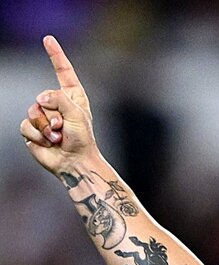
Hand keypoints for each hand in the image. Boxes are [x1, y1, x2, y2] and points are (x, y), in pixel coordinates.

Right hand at [20, 35, 97, 174]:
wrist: (74, 162)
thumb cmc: (82, 139)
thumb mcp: (77, 114)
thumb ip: (59, 99)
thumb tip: (39, 98)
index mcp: (73, 97)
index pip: (63, 72)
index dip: (55, 55)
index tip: (48, 39)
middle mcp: (57, 104)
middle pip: (43, 96)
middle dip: (53, 114)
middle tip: (64, 129)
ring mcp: (44, 116)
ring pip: (33, 111)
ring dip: (46, 127)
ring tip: (58, 137)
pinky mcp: (33, 129)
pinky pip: (26, 125)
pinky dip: (37, 135)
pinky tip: (48, 142)